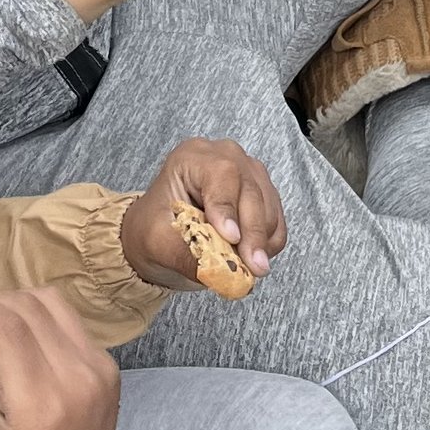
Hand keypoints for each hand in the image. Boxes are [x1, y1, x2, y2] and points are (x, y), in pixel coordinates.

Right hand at [0, 284, 120, 429]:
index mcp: (44, 401)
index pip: (2, 324)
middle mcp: (81, 376)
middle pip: (27, 305)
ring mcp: (102, 372)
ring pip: (52, 304)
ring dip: (9, 303)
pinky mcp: (109, 374)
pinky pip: (70, 323)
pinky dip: (35, 318)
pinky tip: (7, 339)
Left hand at [119, 138, 284, 281]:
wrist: (161, 235)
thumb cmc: (153, 229)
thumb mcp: (158, 242)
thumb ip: (187, 255)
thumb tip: (220, 271)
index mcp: (192, 157)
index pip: (221, 174)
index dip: (228, 207)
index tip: (231, 237)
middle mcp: (225, 157)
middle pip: (251, 191)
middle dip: (252, 233)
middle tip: (251, 267)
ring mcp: (248, 173)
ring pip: (268, 209)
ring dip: (260, 243)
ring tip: (240, 267)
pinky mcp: (264, 195)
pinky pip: (276, 224)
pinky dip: (267, 246)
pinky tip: (246, 257)